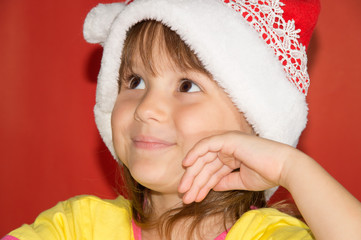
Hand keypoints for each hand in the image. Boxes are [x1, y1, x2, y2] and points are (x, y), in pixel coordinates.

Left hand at [178, 131, 293, 203]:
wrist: (283, 168)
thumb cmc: (267, 174)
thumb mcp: (241, 181)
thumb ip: (225, 182)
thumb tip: (212, 186)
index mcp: (231, 156)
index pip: (211, 170)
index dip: (201, 184)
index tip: (193, 198)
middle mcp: (227, 148)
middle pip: (205, 165)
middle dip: (194, 181)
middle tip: (184, 196)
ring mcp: (227, 142)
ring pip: (203, 159)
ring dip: (193, 175)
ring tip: (185, 191)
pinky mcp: (228, 139)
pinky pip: (206, 145)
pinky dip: (195, 154)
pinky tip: (186, 166)